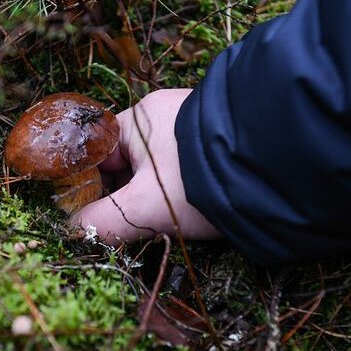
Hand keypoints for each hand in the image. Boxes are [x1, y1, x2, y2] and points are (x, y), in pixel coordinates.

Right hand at [70, 89, 221, 243]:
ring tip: (150, 223)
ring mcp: (190, 133)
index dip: (89, 182)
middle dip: (120, 195)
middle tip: (119, 226)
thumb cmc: (198, 181)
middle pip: (125, 163)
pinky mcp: (211, 149)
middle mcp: (163, 119)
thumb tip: (74, 231)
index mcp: (140, 118)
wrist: (277, 173)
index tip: (87, 212)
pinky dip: (172, 194)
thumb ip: (102, 221)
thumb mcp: (144, 206)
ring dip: (147, 198)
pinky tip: (177, 213)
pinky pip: (178, 173)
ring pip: (152, 171)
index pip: (98, 150)